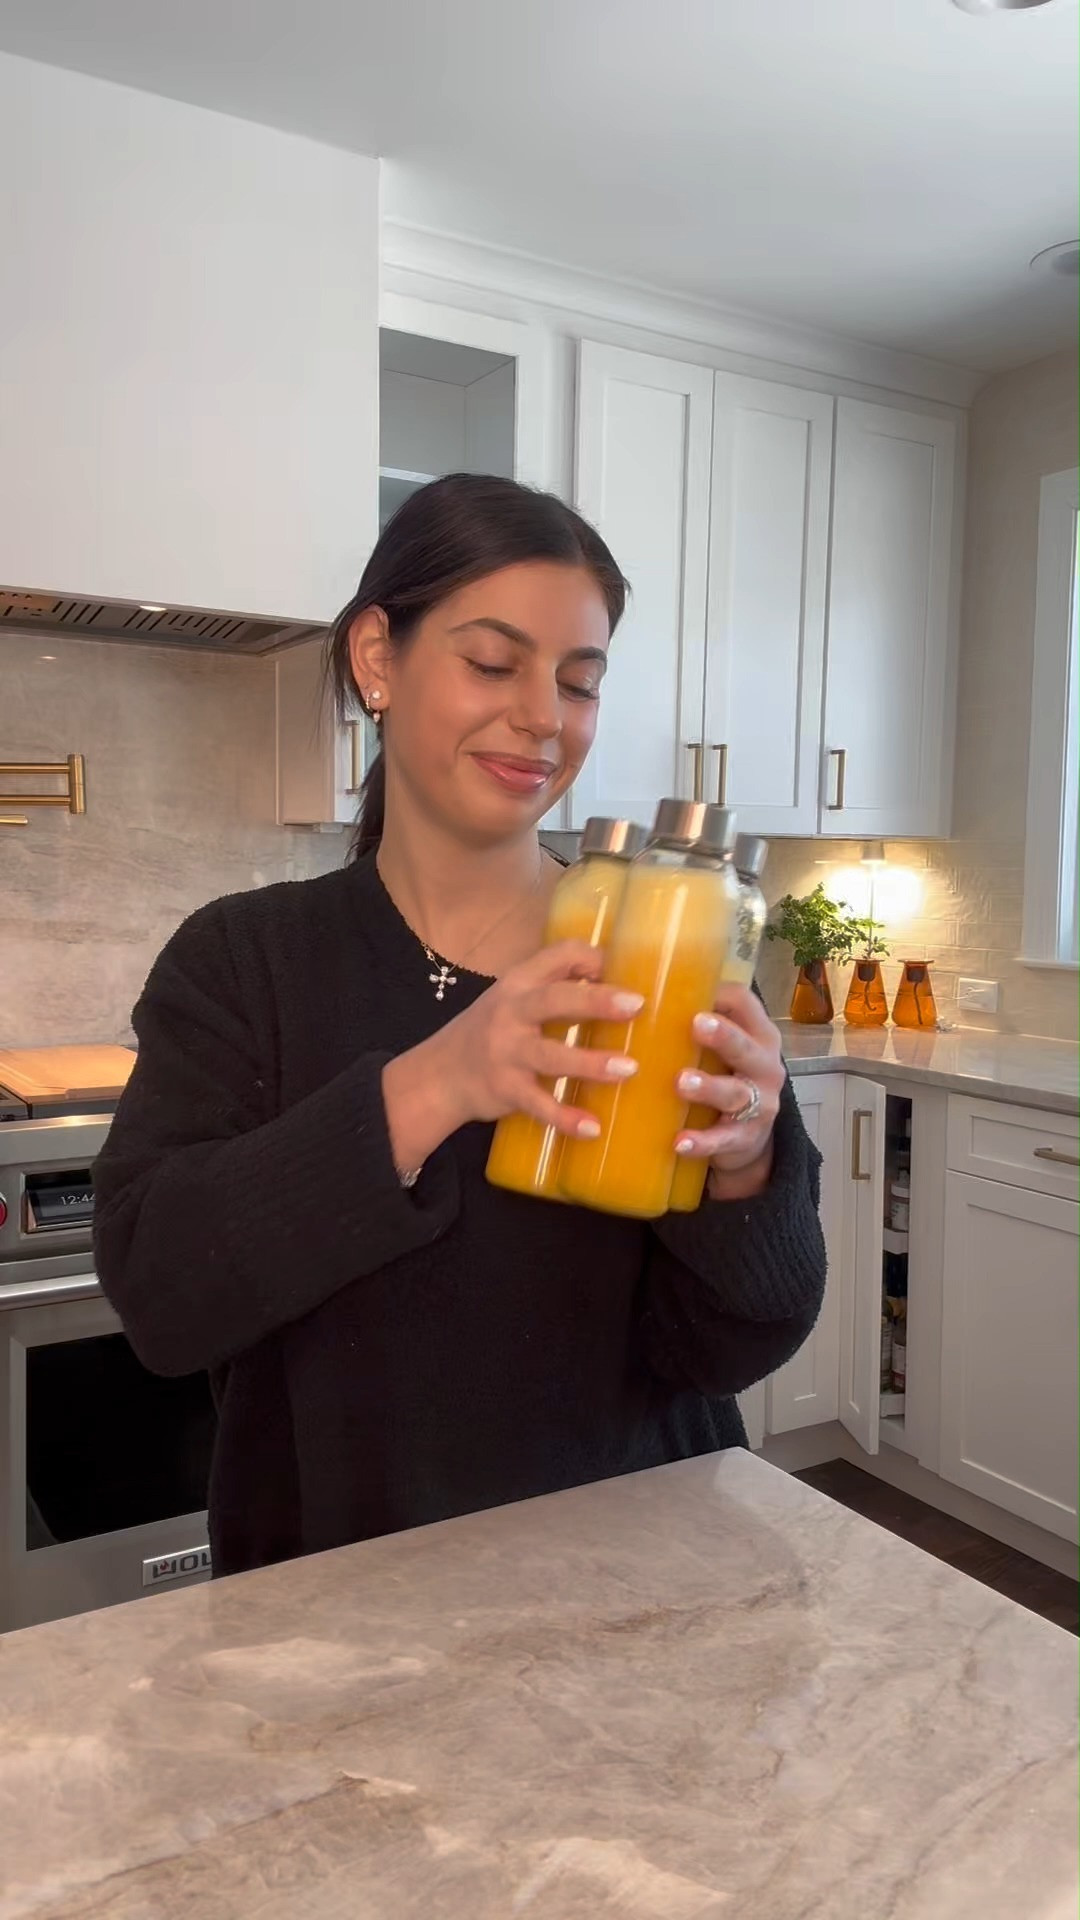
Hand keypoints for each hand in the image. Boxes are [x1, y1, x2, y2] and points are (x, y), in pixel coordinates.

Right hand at [383, 942, 643, 1172]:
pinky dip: (565, 1117)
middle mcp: (511, 1012)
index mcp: (519, 983)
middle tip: (636, 1005)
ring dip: (590, 1062)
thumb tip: (610, 976)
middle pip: (555, 1000)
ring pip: (550, 1055)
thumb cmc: (490, 1032)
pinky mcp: (505, 1089)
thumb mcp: (513, 998)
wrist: (438, 1075)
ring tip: (628, 1068)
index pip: (557, 955)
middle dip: (596, 1001)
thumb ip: (554, 986)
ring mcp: (506, 1052)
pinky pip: (538, 1105)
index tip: (626, 972)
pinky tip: (592, 1127)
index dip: (592, 958)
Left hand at [673, 984, 784, 1196]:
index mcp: (758, 1035)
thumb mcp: (720, 1050)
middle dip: (723, 1036)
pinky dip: (702, 1141)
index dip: (722, 995)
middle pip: (746, 1047)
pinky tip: (680, 1141)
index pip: (746, 1004)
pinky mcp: (745, 1137)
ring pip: (735, 1093)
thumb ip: (694, 1027)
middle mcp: (765, 1065)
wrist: (748, 1137)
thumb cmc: (723, 1077)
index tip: (689, 989)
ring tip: (681, 1082)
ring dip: (708, 1087)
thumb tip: (631, 992)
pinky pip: (723, 1139)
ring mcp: (760, 1103)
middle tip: (696, 1024)